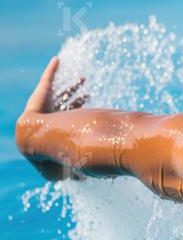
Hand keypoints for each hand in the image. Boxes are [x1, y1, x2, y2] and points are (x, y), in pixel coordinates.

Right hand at [17, 57, 89, 180]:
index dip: (78, 116)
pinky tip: (58, 61)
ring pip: (58, 98)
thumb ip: (78, 171)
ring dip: (70, 88)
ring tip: (84, 79)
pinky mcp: (35, 103)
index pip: (69, 128)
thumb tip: (86, 178)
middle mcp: (49, 129)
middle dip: (75, 100)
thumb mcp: (76, 165)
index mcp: (58, 143)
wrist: (41, 148)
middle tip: (88, 93)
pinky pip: (45, 84)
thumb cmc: (63, 158)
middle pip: (63, 111)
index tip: (91, 105)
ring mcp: (41, 116)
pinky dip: (51, 72)